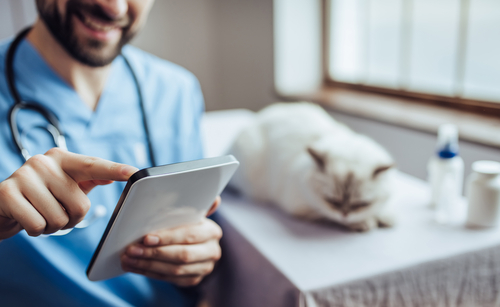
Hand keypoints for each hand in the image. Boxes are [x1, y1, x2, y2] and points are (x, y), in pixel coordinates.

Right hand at [0, 148, 137, 239]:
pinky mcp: (7, 193)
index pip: (93, 166)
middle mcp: (44, 162)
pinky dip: (37, 231)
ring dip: (52, 226)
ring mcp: (24, 175)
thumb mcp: (66, 185)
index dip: (114, 170)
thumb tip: (110, 178)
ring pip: (59, 218)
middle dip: (70, 218)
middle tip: (55, 212)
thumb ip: (88, 180)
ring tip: (40, 214)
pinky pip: (38, 225)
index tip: (133, 172)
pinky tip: (27, 219)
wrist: (3, 205)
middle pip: (80, 205)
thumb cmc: (42, 196)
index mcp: (63, 159)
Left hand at [121, 198, 222, 286]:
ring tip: (129, 259)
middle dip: (154, 253)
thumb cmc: (188, 223)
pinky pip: (170, 279)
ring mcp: (204, 267)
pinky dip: (150, 273)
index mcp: (212, 231)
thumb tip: (210, 198)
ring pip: (174, 270)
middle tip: (132, 250)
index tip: (146, 238)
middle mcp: (212, 251)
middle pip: (182, 255)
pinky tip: (135, 267)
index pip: (189, 235)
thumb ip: (190, 207)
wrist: (196, 242)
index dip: (167, 238)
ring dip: (148, 265)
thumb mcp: (189, 213)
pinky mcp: (194, 279)